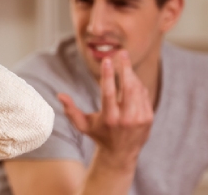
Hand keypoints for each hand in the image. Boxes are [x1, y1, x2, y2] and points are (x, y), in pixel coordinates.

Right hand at [57, 51, 152, 169]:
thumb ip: (71, 110)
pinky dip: (138, 84)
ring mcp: (139, 118)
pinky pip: (144, 94)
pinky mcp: (148, 118)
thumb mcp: (83, 125)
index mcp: (109, 119)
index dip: (108, 75)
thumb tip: (59, 95)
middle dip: (125, 67)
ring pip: (137, 89)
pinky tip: (131, 78)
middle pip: (127, 87)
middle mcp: (125, 118)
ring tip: (125, 63)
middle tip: (122, 53)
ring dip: (131, 74)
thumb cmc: (99, 136)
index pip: (108, 92)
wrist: (121, 154)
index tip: (107, 60)